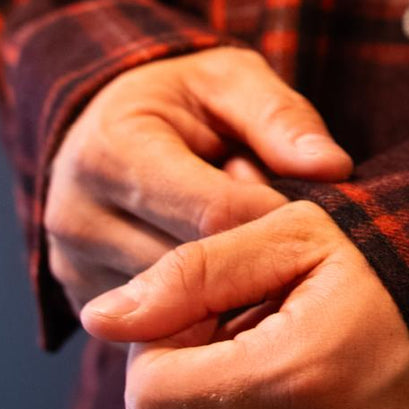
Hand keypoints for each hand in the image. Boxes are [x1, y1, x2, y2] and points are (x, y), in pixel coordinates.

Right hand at [44, 47, 352, 313]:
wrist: (108, 122)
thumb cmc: (182, 98)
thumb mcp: (234, 81)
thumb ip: (282, 118)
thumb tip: (332, 167)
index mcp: (111, 151)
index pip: (212, 213)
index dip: (275, 219)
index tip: (314, 218)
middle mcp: (78, 216)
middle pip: (195, 269)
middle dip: (254, 256)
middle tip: (292, 239)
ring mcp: (76, 266)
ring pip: (179, 309)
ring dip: (232, 289)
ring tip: (258, 253)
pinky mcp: (87, 301)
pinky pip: (161, 327)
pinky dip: (205, 310)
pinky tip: (231, 281)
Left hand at [79, 202, 408, 408]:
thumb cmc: (390, 247)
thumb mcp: (290, 236)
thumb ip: (190, 274)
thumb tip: (99, 319)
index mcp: (302, 372)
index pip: (152, 402)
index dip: (156, 352)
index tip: (201, 313)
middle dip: (186, 388)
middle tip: (237, 330)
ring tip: (282, 354)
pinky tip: (319, 387)